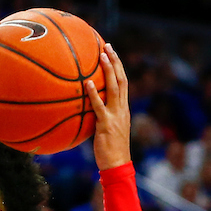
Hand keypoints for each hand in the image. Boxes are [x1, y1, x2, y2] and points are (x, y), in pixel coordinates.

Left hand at [86, 44, 130, 170]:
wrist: (117, 165)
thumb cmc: (110, 150)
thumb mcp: (108, 129)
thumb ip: (102, 116)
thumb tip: (88, 108)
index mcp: (123, 109)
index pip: (123, 83)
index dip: (118, 67)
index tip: (111, 53)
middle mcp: (122, 109)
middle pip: (121, 79)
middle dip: (115, 61)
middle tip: (107, 46)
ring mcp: (116, 115)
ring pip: (114, 87)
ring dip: (108, 70)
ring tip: (101, 55)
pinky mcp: (106, 124)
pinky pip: (99, 106)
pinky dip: (94, 93)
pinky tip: (87, 83)